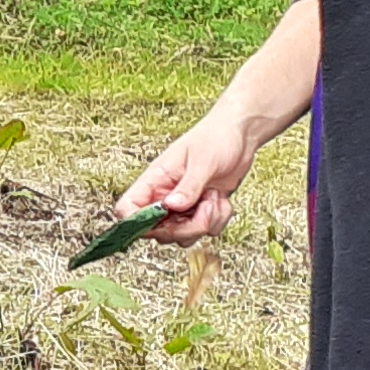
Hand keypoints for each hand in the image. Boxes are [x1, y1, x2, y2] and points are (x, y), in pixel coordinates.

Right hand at [126, 106, 261, 246]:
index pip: (128, 208)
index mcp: (155, 180)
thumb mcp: (203, 161)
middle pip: (159, 231)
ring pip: (183, 235)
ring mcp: (184, 206)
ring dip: (205, 223)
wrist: (241, 134)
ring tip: (214, 198)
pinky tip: (222, 199)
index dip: (137, 222)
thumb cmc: (217, 137)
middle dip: (186, 227)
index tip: (164, 220)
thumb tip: (172, 206)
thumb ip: (188, 186)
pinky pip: (205, 231)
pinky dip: (219, 220)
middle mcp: (165, 196)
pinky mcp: (201, 211)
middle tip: (204, 207)